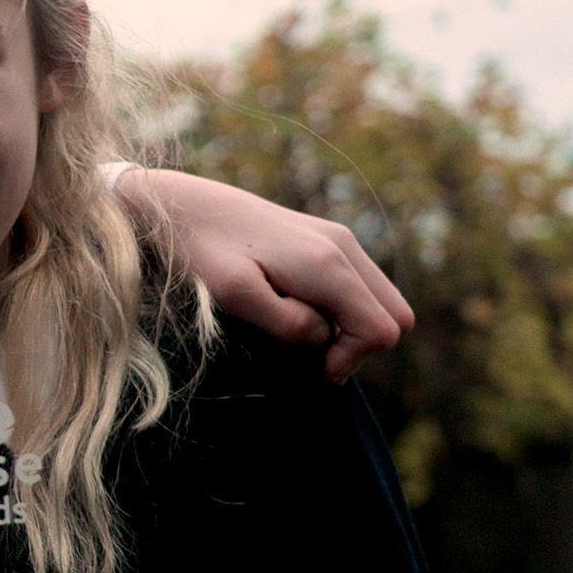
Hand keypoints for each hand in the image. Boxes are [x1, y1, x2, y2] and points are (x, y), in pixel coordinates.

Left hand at [119, 169, 413, 381]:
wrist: (178, 204)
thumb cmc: (199, 251)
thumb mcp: (235, 295)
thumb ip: (287, 323)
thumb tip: (323, 338)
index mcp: (327, 262)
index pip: (381, 331)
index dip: (349, 361)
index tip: (307, 369)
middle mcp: (342, 245)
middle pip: (394, 317)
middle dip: (358, 348)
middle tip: (306, 355)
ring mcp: (336, 238)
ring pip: (380, 301)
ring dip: (349, 328)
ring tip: (294, 329)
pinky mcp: (322, 237)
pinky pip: (357, 286)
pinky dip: (339, 308)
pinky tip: (293, 306)